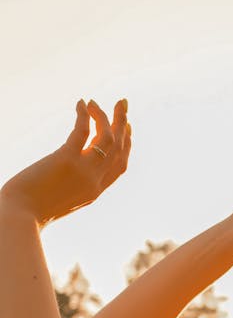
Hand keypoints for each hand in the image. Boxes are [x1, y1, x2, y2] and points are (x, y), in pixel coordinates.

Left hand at [0, 98, 130, 226]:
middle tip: (122, 103)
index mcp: (95, 192)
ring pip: (107, 138)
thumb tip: (65, 166)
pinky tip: (81, 103)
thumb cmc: (31, 209)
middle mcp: (95, 181)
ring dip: (105, 116)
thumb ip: (69, 183)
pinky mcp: (67, 160)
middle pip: (119, 149)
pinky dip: (84, 115)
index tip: (126, 127)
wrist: (20, 216)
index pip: (120, 166)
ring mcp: (84, 172)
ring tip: (95, 101)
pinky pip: (82, 131)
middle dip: (123, 124)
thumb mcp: (60, 197)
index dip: (126, 145)